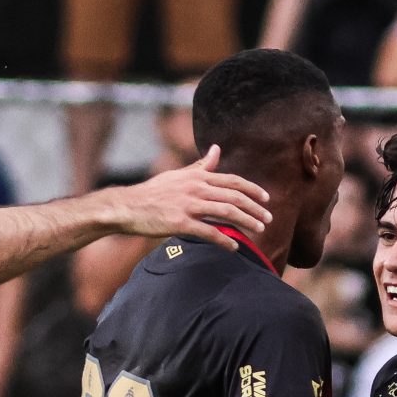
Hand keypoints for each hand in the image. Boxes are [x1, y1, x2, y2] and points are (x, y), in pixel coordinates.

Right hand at [97, 148, 271, 246]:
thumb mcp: (178, 175)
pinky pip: (209, 232)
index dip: (252, 190)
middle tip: (268, 220)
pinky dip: (224, 240)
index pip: (232, 180)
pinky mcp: (180, 223)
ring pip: (226, 212)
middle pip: (234, 197)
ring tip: (259, 231)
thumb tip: (217, 150)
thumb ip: (201, 166)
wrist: (128, 206)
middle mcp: (196, 188)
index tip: (266, 199)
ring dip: (246, 222)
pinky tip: (233, 247)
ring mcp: (188, 205)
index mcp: (197, 176)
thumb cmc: (153, 192)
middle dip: (255, 209)